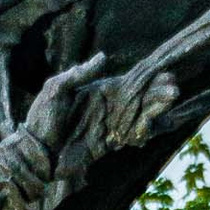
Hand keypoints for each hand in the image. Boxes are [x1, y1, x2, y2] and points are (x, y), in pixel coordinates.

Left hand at [5, 49, 180, 209]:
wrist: (34, 153)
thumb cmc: (41, 117)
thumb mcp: (56, 89)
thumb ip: (79, 73)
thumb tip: (103, 57)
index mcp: (97, 90)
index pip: (128, 82)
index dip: (146, 80)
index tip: (164, 75)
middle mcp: (106, 107)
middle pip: (137, 99)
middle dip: (156, 94)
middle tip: (174, 90)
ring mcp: (106, 126)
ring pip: (137, 117)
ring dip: (154, 111)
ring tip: (170, 105)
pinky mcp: (104, 146)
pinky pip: (128, 137)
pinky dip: (142, 133)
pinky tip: (156, 128)